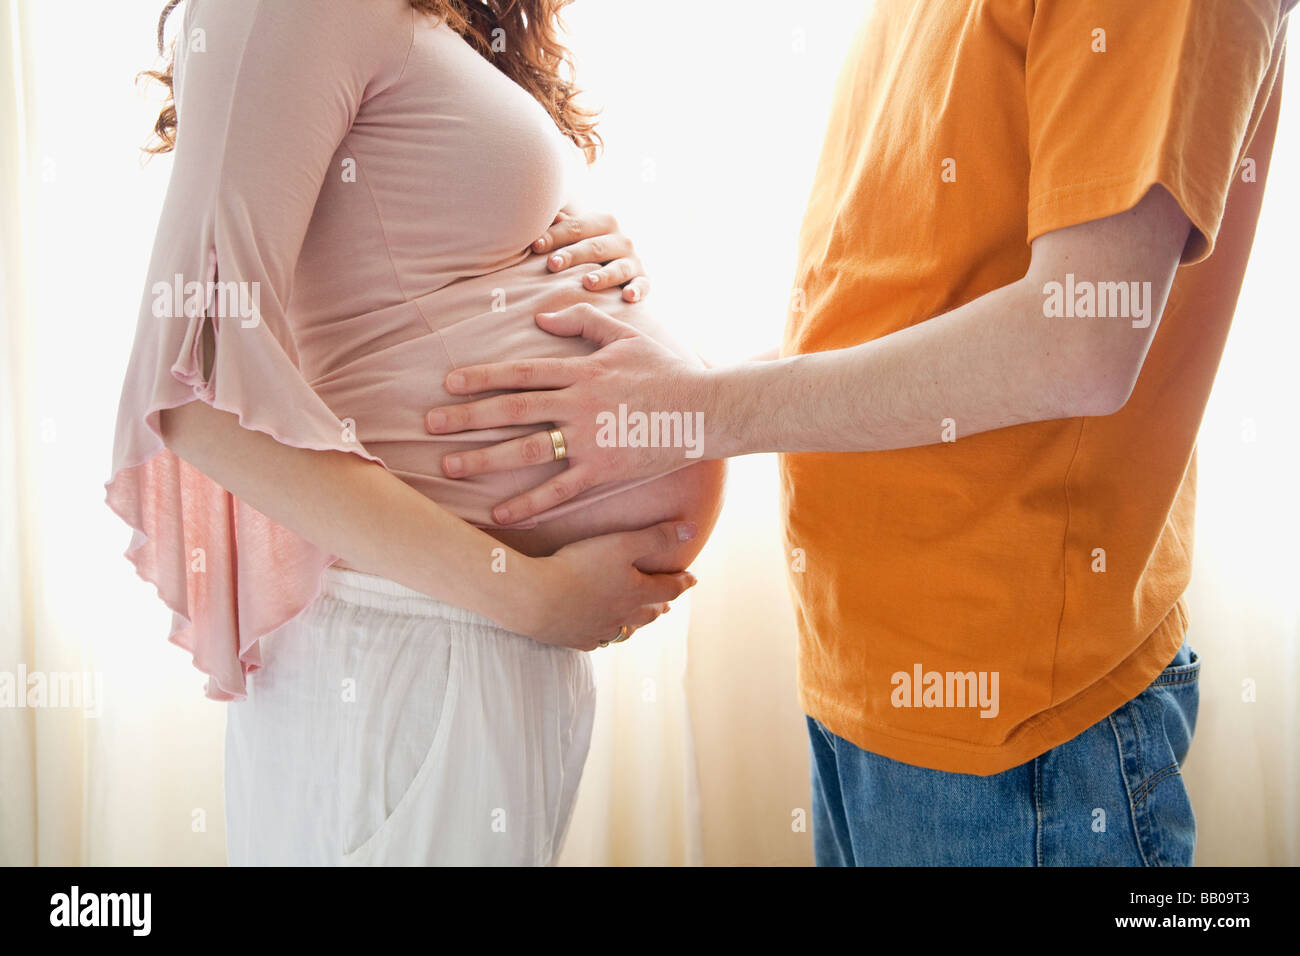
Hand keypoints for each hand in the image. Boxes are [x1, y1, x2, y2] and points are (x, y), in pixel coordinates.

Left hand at [427, 304, 714, 524]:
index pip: (521, 373)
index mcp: (582, 371)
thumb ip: (583, 321)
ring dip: (485, 458)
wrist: (706, 408)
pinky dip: (529, 504)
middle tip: (429, 424)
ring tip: (449, 464)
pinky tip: (500, 514)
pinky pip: (560, 491)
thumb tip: (540, 316)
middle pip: (512, 410)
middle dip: (468, 417)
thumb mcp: (626, 335)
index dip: (482, 377)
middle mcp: (579, 404)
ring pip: (528, 449)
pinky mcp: (605, 470)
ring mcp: (591, 439)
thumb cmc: (667, 370)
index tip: (449, 383)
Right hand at [518, 519, 699, 650]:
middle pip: (649, 612)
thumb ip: (657, 537)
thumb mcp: (621, 543)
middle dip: (660, 604)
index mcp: (637, 593)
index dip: (683, 581)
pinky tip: (600, 632)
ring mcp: (599, 630)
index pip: (669, 588)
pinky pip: (597, 640)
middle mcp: (622, 615)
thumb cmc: (579, 567)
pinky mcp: (576, 638)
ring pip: (625, 629)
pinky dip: (604, 634)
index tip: (693, 578)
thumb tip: (693, 531)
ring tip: (639, 619)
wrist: (535, 599)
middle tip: (667, 602)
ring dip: (636, 623)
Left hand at [533, 207, 650, 302]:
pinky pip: (642, 285)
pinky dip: (637, 290)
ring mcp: (634, 260)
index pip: (576, 227)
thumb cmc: (589, 250)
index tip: (535, 246)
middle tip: (552, 265)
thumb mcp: (577, 235)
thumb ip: (561, 226)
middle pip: (595, 247)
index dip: (555, 236)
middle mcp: (621, 239)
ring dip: (604, 275)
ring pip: (618, 267)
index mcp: (603, 223)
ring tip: (587, 282)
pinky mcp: (643, 280)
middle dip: (573, 255)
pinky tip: (627, 297)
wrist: (621, 265)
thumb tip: (537, 213)